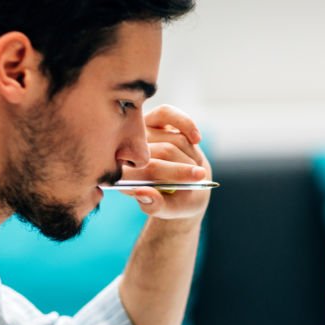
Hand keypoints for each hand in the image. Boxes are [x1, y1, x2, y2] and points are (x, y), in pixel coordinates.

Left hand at [123, 105, 211, 221]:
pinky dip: (186, 124)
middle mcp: (128, 151)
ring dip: (190, 154)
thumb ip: (155, 206)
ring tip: (195, 168)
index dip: (174, 172)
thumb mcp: (167, 210)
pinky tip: (197, 139)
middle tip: (199, 176)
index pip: (144, 169)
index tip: (198, 177)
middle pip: (162, 152)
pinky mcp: (153, 119)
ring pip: (173, 139)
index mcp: (124, 176)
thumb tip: (143, 193)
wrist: (184, 188)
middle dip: (185, 166)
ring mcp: (141, 133)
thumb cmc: (173, 201)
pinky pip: (167, 113)